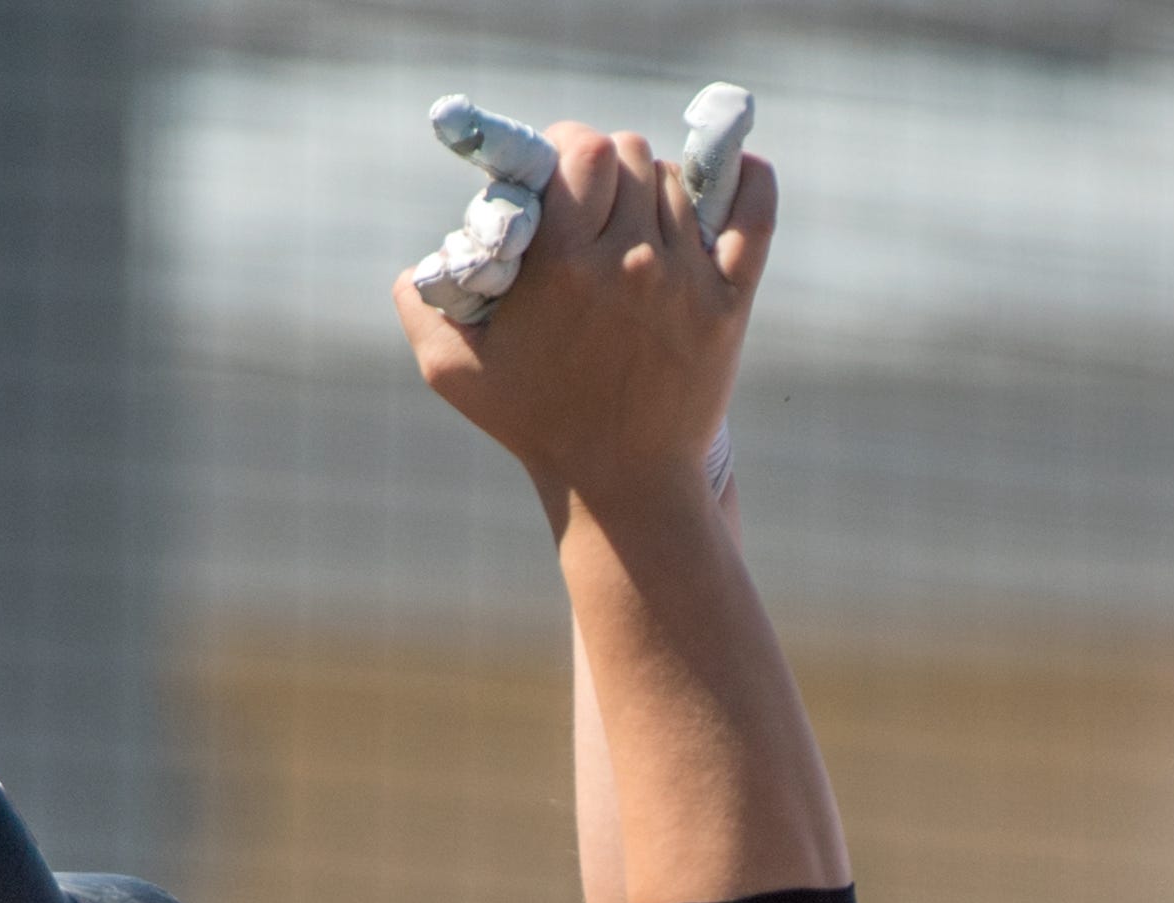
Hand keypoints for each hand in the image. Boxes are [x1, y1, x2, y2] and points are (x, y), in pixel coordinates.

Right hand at [395, 108, 771, 498]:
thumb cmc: (537, 426)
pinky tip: (729, 175)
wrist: (624, 486)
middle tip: (594, 204)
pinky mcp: (731, 304)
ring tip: (635, 226)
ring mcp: (687, 281)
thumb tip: (418, 265)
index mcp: (563, 267)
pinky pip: (755, 213)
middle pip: (631, 154)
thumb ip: (422, 307)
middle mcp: (630, 264)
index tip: (560, 172)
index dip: (569, 145)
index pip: (583, 148)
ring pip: (677, 182)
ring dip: (654, 189)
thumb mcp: (456, 372)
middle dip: (607, 168)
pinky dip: (746, 182)